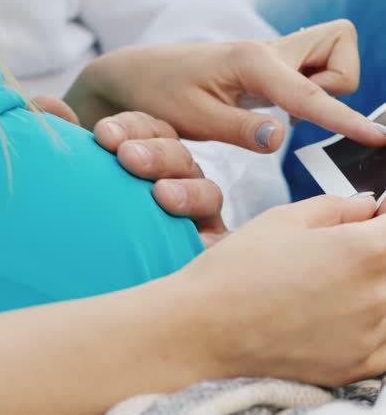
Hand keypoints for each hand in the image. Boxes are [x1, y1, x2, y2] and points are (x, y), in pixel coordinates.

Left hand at [33, 96, 226, 245]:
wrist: (82, 246)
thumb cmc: (80, 198)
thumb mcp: (70, 164)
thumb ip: (59, 134)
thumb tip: (48, 105)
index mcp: (148, 148)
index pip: (148, 128)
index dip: (130, 128)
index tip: (104, 136)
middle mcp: (173, 172)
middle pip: (179, 156)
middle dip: (156, 155)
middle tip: (129, 160)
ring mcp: (193, 204)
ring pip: (206, 191)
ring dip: (187, 192)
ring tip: (163, 196)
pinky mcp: (204, 237)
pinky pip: (218, 236)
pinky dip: (214, 238)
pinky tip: (199, 244)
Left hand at [72, 20, 384, 151]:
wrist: (136, 76)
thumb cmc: (158, 93)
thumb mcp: (195, 118)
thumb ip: (241, 129)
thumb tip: (283, 137)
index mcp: (251, 63)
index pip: (311, 93)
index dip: (344, 119)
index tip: (374, 139)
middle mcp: (265, 52)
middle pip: (338, 43)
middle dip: (339, 79)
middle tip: (299, 109)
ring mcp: (264, 58)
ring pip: (325, 52)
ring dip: (322, 82)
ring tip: (283, 109)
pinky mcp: (259, 69)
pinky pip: (303, 68)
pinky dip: (305, 86)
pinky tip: (274, 108)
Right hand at [186, 194, 385, 385]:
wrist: (205, 325)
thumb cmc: (236, 270)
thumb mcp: (280, 220)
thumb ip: (334, 208)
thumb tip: (366, 207)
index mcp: (360, 251)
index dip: (384, 219)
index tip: (374, 218)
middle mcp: (374, 296)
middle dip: (375, 250)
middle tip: (341, 249)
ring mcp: (369, 336)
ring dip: (372, 285)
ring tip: (329, 281)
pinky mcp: (356, 365)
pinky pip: (385, 341)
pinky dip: (372, 322)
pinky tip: (337, 312)